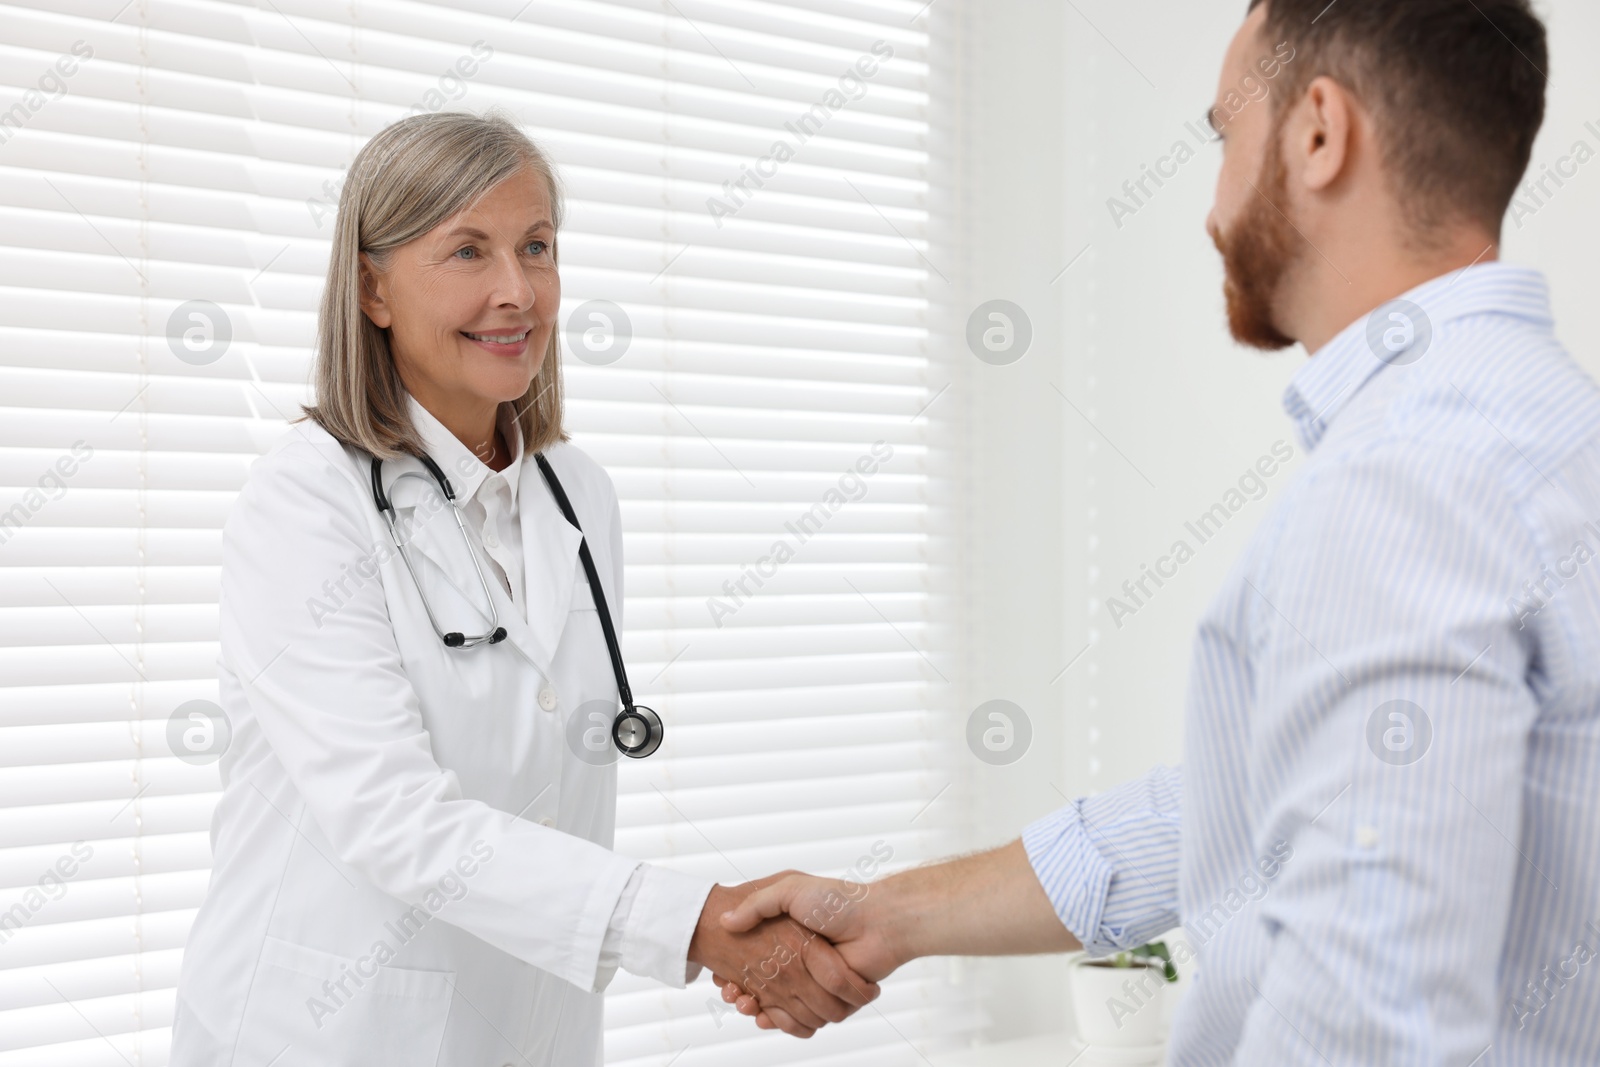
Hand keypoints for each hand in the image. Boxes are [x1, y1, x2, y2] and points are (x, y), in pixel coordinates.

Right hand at [689, 879, 879, 1038]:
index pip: (754, 961)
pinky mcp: (832, 1000)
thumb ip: (757, 903)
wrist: (878, 921)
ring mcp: (816, 982)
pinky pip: (803, 1019)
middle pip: (762, 987)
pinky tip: (763, 1015)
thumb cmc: (835, 900)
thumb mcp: (789, 887)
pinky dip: (782, 1022)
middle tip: (729, 992)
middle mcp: (801, 961)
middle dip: (741, 993)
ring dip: (758, 1009)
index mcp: (790, 938)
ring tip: (743, 1002)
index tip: (721, 975)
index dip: (735, 970)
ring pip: (778, 1006)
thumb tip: (726, 922)